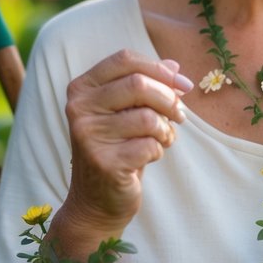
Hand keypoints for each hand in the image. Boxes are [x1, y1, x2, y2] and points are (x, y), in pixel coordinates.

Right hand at [63, 50, 192, 235]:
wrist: (96, 202)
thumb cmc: (116, 149)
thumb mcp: (128, 112)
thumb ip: (148, 86)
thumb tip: (175, 66)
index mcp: (82, 88)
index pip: (124, 60)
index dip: (159, 69)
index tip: (183, 85)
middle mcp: (78, 108)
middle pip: (138, 84)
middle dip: (168, 99)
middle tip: (179, 115)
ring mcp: (88, 136)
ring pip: (148, 117)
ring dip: (166, 129)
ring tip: (163, 139)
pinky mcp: (103, 162)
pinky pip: (150, 145)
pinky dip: (159, 150)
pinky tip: (150, 156)